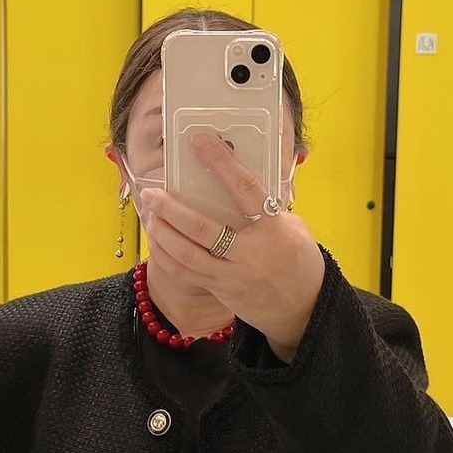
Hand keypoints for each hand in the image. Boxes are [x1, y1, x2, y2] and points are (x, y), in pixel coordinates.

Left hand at [139, 132, 324, 361]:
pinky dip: (165, 256)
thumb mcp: (294, 229)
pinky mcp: (220, 291)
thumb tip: (239, 184)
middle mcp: (250, 254)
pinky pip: (184, 274)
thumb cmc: (300, 261)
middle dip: (171, 209)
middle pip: (202, 228)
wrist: (303, 310)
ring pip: (186, 255)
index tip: (199, 142)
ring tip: (149, 214)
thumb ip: (268, 210)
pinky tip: (156, 241)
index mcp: (273, 230)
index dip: (221, 163)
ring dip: (162, 232)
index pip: (245, 189)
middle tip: (152, 192)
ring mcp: (232, 276)